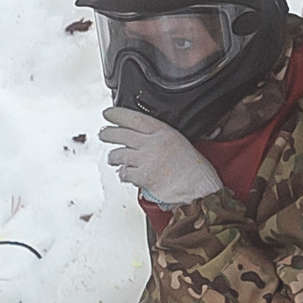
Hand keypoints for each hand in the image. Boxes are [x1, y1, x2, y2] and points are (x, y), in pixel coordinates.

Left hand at [99, 107, 224, 205]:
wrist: (199, 189)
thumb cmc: (195, 169)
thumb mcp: (181, 142)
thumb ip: (162, 137)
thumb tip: (144, 136)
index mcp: (163, 132)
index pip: (134, 118)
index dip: (117, 114)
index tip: (108, 113)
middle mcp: (152, 143)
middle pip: (121, 134)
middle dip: (108, 134)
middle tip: (103, 134)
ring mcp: (146, 160)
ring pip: (119, 154)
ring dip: (113, 157)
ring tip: (112, 158)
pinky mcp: (142, 177)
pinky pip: (124, 173)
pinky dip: (123, 174)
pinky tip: (125, 174)